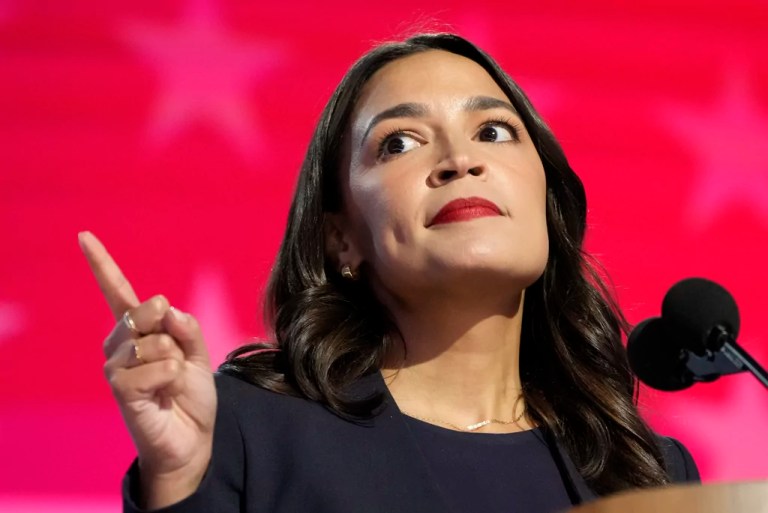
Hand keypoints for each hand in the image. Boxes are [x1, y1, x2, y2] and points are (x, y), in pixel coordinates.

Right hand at [79, 231, 216, 507]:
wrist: (191, 437)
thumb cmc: (190, 393)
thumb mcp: (198, 354)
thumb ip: (186, 328)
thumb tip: (166, 308)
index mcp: (139, 331)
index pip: (118, 292)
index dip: (102, 264)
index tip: (84, 236)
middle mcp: (121, 344)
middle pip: (144, 309)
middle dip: (169, 325)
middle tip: (178, 356)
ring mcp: (117, 366)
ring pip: (154, 340)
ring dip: (175, 359)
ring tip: (171, 381)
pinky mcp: (120, 389)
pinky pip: (154, 365)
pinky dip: (171, 375)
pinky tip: (167, 391)